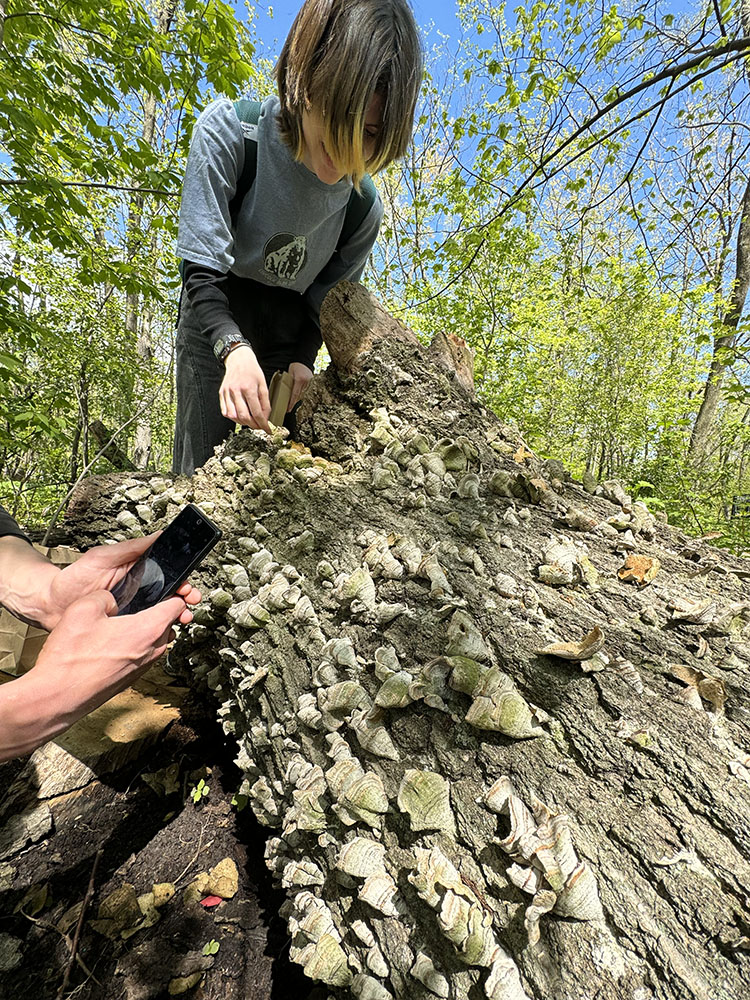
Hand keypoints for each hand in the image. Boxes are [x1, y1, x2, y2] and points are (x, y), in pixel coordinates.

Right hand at [2, 590, 191, 757]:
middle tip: (140, 601)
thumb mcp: (84, 608)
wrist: (59, 695)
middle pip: (169, 622)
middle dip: (159, 609)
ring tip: (121, 621)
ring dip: (145, 627)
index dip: (176, 592)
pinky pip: (142, 653)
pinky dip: (134, 643)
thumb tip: (112, 599)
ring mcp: (144, 666)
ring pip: (156, 638)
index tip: (167, 587)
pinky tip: (111, 640)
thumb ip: (106, 595)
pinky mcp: (132, 677)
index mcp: (148, 630)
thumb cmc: (71, 658)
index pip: (179, 606)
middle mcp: (152, 650)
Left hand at [43, 533, 200, 630]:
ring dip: (176, 616)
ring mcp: (133, 609)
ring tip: (181, 619)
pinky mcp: (124, 626)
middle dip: (185, 598)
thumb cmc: (74, 578)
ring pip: (162, 613)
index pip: (167, 573)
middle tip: (189, 603)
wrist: (52, 605)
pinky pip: (147, 629)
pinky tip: (164, 633)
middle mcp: (139, 590)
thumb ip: (130, 547)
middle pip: (170, 594)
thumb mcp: (102, 556)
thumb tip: (158, 535)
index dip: (182, 579)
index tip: (188, 584)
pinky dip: (159, 631)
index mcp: (138, 571)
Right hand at [220, 346, 270, 431]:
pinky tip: (240, 416)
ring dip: (243, 423)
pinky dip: (233, 418)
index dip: (262, 424)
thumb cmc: (252, 371)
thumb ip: (265, 403)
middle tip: (259, 426)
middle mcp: (236, 391)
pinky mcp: (221, 393)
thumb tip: (266, 418)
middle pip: (244, 416)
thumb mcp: (263, 385)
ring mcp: (227, 393)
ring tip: (250, 421)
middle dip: (253, 425)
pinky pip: (225, 411)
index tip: (267, 429)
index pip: (256, 412)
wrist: (238, 359)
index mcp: (248, 388)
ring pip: (233, 416)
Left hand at [288, 362, 313, 410]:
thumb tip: (285, 393)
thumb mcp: (289, 374)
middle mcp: (306, 383)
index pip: (295, 394)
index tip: (288, 409)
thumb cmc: (295, 366)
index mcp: (300, 380)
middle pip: (299, 396)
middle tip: (288, 409)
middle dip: (293, 403)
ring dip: (297, 400)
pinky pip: (306, 392)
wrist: (304, 361)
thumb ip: (288, 383)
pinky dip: (301, 396)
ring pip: (303, 395)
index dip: (291, 403)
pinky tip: (297, 399)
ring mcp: (310, 384)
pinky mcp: (313, 384)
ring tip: (292, 405)